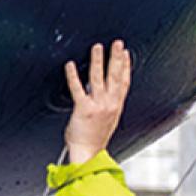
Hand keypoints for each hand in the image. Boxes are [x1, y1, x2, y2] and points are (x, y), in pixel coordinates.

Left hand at [63, 40, 131, 163]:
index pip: (124, 82)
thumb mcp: (108, 121)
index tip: (126, 53)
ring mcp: (97, 105)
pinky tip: (70, 65)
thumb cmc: (94, 140)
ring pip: (98, 78)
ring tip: (97, 47)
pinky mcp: (83, 108)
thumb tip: (105, 98)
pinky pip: (77, 88)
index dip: (125, 66)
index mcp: (116, 106)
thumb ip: (107, 106)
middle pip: (115, 76)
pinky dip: (73, 76)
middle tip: (117, 43)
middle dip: (116, 57)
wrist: (88, 153)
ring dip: (98, 60)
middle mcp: (109, 103)